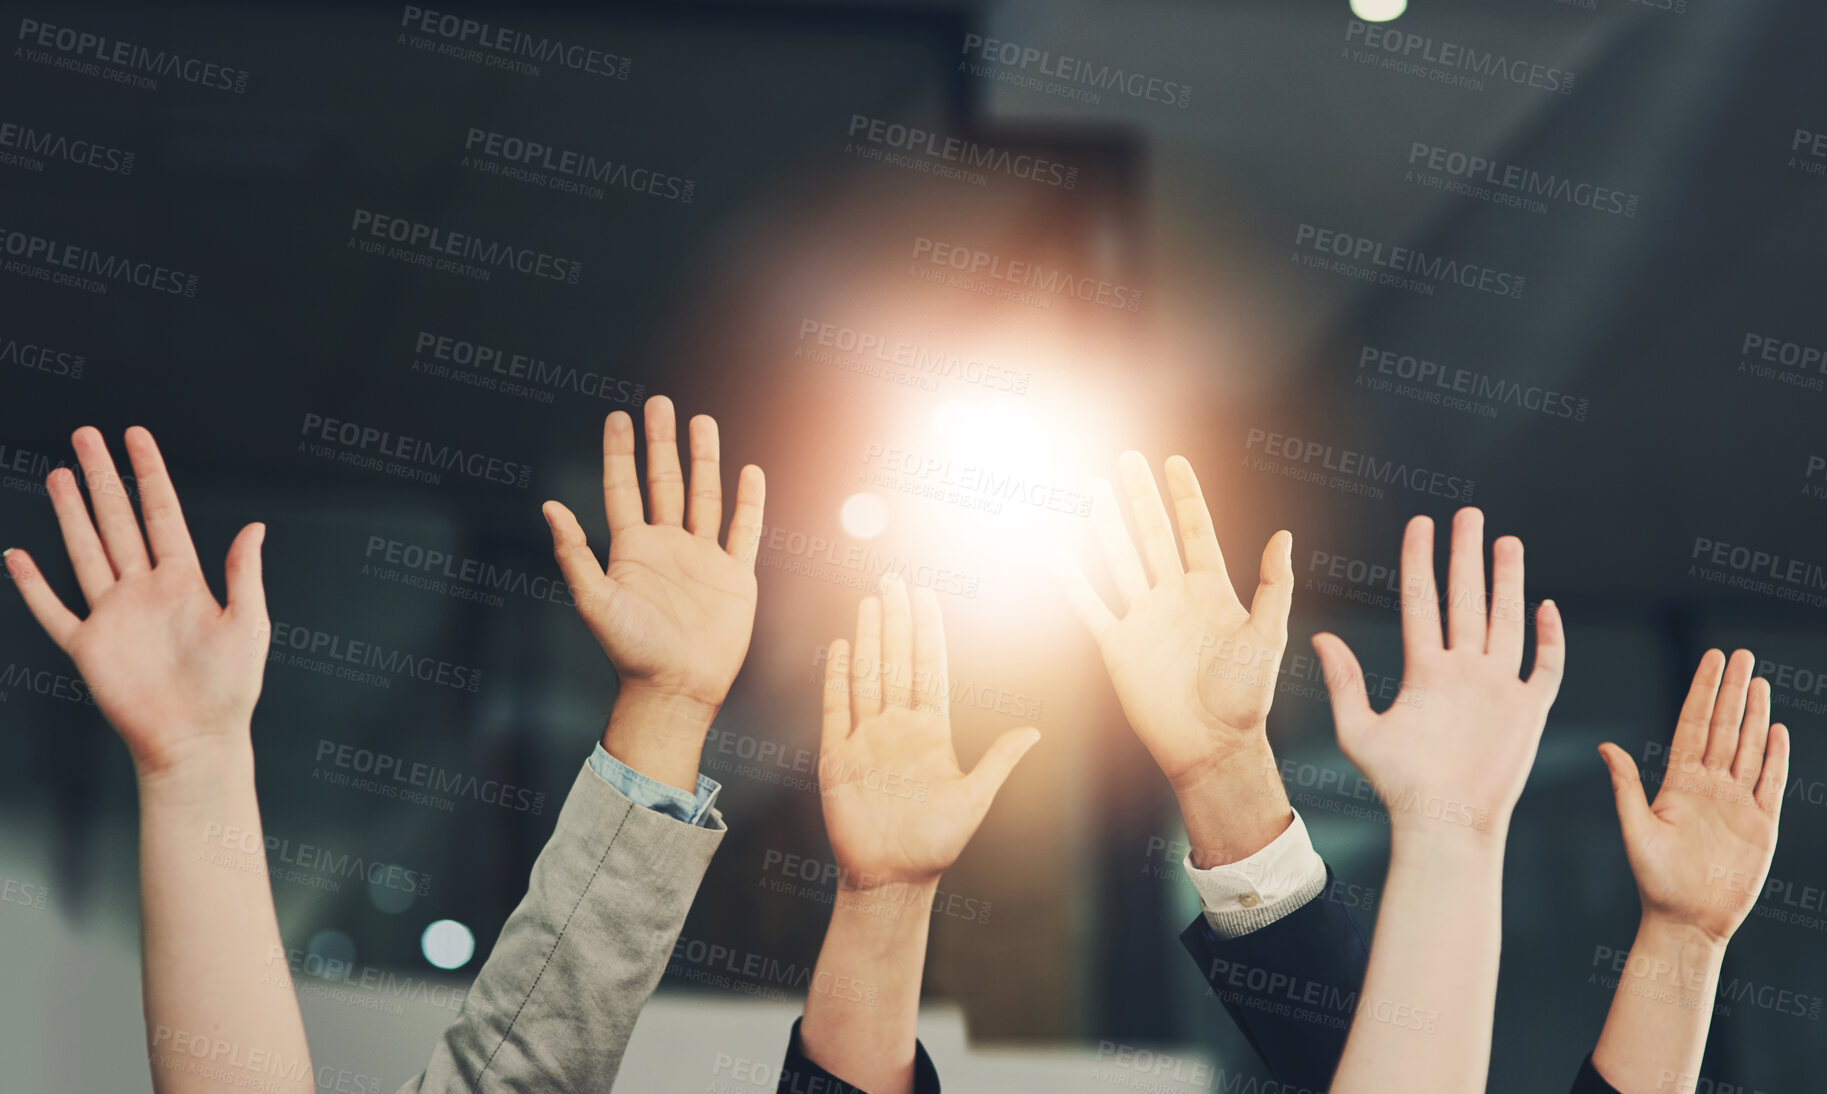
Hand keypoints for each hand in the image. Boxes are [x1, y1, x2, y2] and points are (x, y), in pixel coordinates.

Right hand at [4, 427, 268, 778]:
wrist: (197, 740)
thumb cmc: (231, 687)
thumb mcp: (249, 623)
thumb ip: (244, 573)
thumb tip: (255, 525)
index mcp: (185, 580)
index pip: (162, 513)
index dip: (148, 474)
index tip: (135, 436)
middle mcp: (144, 590)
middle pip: (118, 521)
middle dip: (102, 478)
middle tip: (85, 436)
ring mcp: (113, 615)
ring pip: (85, 551)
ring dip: (70, 514)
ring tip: (57, 474)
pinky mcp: (88, 647)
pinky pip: (54, 610)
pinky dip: (33, 586)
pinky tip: (17, 556)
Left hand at [544, 396, 764, 727]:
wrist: (676, 689)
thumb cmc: (631, 651)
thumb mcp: (594, 600)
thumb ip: (574, 553)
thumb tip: (549, 505)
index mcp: (632, 550)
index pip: (624, 488)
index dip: (620, 452)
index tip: (618, 416)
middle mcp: (667, 547)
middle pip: (664, 482)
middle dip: (661, 442)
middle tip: (659, 404)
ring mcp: (702, 559)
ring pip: (704, 496)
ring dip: (704, 460)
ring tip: (702, 422)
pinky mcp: (734, 576)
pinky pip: (744, 530)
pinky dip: (749, 501)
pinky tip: (750, 472)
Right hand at [818, 576, 1038, 892]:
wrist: (892, 879)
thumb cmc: (935, 845)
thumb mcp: (975, 799)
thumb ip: (998, 761)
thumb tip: (1034, 731)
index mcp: (931, 732)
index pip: (928, 668)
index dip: (926, 631)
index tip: (926, 595)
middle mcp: (897, 728)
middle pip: (895, 661)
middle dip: (894, 620)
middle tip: (893, 579)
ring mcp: (866, 739)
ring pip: (866, 676)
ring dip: (867, 639)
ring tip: (869, 601)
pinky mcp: (837, 758)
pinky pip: (836, 709)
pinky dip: (837, 678)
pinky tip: (840, 647)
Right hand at [1055, 452, 1292, 788]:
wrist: (1211, 746)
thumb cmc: (1247, 697)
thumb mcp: (1267, 637)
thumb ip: (1275, 587)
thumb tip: (1285, 536)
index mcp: (1211, 592)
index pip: (1195, 532)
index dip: (1185, 497)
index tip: (1174, 462)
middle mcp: (1174, 599)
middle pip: (1152, 536)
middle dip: (1139, 497)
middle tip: (1126, 460)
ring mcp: (1143, 619)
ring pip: (1119, 560)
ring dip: (1105, 526)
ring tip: (1091, 491)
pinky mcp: (1117, 646)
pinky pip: (1090, 606)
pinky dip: (1072, 581)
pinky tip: (1057, 552)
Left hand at [1313, 509, 1563, 842]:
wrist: (1443, 825)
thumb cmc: (1398, 787)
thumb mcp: (1358, 731)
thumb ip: (1344, 682)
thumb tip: (1319, 636)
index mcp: (1424, 671)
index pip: (1423, 603)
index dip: (1421, 563)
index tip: (1422, 524)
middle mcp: (1462, 672)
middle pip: (1467, 600)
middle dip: (1468, 557)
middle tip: (1469, 515)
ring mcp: (1496, 689)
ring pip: (1505, 622)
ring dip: (1507, 582)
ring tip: (1506, 542)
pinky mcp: (1526, 712)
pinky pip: (1543, 667)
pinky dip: (1549, 638)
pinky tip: (1546, 606)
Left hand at [1599, 649, 1788, 944]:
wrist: (1687, 920)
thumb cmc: (1654, 880)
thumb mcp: (1635, 828)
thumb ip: (1626, 785)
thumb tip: (1605, 745)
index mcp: (1678, 782)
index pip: (1693, 724)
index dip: (1702, 691)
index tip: (1710, 659)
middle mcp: (1709, 785)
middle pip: (1724, 727)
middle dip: (1731, 690)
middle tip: (1741, 652)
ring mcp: (1737, 803)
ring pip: (1749, 748)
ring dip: (1754, 714)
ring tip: (1758, 680)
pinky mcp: (1761, 825)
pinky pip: (1771, 783)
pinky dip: (1776, 756)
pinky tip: (1777, 728)